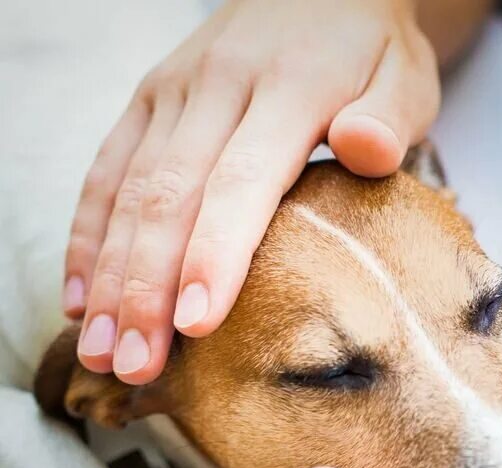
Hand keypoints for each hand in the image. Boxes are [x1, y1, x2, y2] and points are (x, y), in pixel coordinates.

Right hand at [66, 0, 438, 384]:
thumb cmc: (370, 51)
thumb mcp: (404, 75)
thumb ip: (387, 115)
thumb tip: (365, 147)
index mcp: (287, 89)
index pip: (241, 183)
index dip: (214, 256)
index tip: (196, 325)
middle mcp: (217, 87)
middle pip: (169, 198)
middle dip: (146, 289)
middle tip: (134, 364)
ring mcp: (172, 93)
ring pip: (127, 192)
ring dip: (109, 277)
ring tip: (99, 349)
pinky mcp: (149, 101)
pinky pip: (105, 171)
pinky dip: (87, 237)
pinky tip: (80, 295)